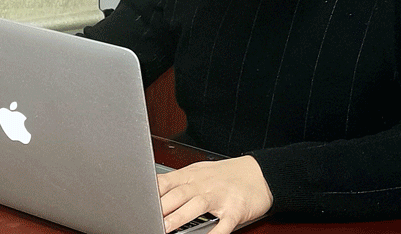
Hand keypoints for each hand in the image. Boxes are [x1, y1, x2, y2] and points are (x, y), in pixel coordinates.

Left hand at [158, 156, 272, 233]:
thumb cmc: (227, 175)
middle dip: (161, 207)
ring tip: (164, 229)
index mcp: (192, 175)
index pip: (166, 182)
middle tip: (147, 218)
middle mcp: (204, 184)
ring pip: (196, 206)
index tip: (139, 202)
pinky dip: (214, 233)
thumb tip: (154, 190)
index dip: (151, 192)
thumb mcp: (200, 172)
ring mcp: (220, 197)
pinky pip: (223, 224)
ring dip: (179, 218)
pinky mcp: (235, 210)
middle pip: (178, 194)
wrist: (261, 173)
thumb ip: (179, 181)